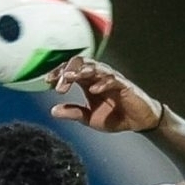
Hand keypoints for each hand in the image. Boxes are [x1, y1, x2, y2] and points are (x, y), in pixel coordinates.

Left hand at [47, 58, 163, 134]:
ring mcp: (111, 79)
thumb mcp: (89, 118)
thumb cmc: (115, 116)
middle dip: (67, 71)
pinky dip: (102, 83)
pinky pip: (112, 80)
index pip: (70, 71)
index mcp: (88, 82)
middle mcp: (98, 76)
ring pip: (95, 67)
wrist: (138, 122)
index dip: (58, 73)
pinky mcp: (124, 85)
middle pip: (81, 63)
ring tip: (70, 78)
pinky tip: (93, 89)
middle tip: (58, 83)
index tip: (47, 81)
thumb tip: (53, 110)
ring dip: (81, 72)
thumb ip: (73, 113)